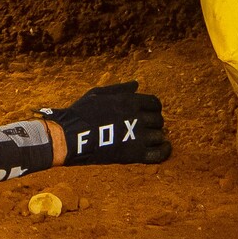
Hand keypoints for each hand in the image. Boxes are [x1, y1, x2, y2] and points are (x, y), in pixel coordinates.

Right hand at [43, 82, 169, 165]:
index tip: (148, 112)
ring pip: (159, 135)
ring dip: (155, 136)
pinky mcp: (135, 154)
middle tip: (145, 126)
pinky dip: (165, 150)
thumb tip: (136, 84)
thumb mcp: (99, 93)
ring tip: (147, 138)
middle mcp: (138, 117)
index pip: (154, 103)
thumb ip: (120, 89)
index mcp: (130, 101)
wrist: (72, 136)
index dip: (153, 108)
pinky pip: (158, 153)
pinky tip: (165, 147)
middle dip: (153, 122)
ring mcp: (138, 136)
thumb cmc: (82, 112)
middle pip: (158, 119)